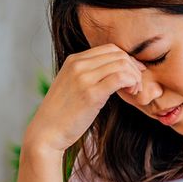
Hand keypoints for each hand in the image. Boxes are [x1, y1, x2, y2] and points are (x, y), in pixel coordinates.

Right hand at [23, 45, 145, 154]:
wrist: (47, 132)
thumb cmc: (63, 113)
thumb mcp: (73, 86)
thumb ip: (90, 74)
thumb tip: (115, 71)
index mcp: (74, 60)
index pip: (110, 49)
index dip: (127, 60)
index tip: (133, 74)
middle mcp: (78, 65)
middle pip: (118, 54)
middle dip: (133, 68)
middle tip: (136, 85)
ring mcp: (83, 78)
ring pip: (122, 64)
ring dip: (134, 76)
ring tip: (133, 91)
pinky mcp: (91, 93)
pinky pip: (120, 78)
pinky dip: (132, 83)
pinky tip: (131, 93)